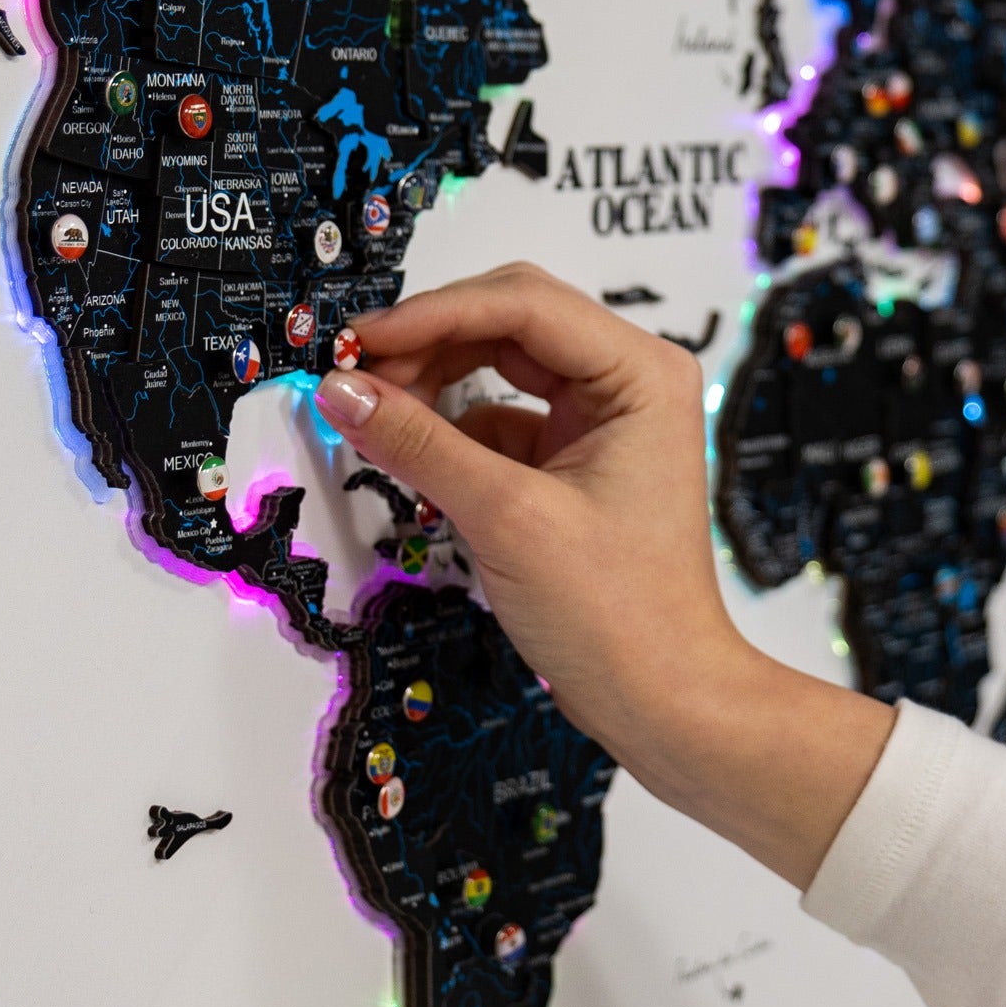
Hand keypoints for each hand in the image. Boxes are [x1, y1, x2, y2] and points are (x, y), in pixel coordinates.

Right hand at [312, 262, 893, 885]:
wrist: (665, 703)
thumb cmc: (617, 614)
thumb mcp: (506, 517)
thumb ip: (418, 443)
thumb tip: (341, 389)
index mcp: (642, 372)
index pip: (524, 303)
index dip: (433, 314)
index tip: (358, 341)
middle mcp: (631, 380)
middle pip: (513, 320)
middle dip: (432, 340)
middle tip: (355, 372)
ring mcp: (606, 418)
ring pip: (504, 363)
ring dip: (437, 379)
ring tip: (373, 409)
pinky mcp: (579, 459)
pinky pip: (503, 414)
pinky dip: (453, 427)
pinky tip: (410, 450)